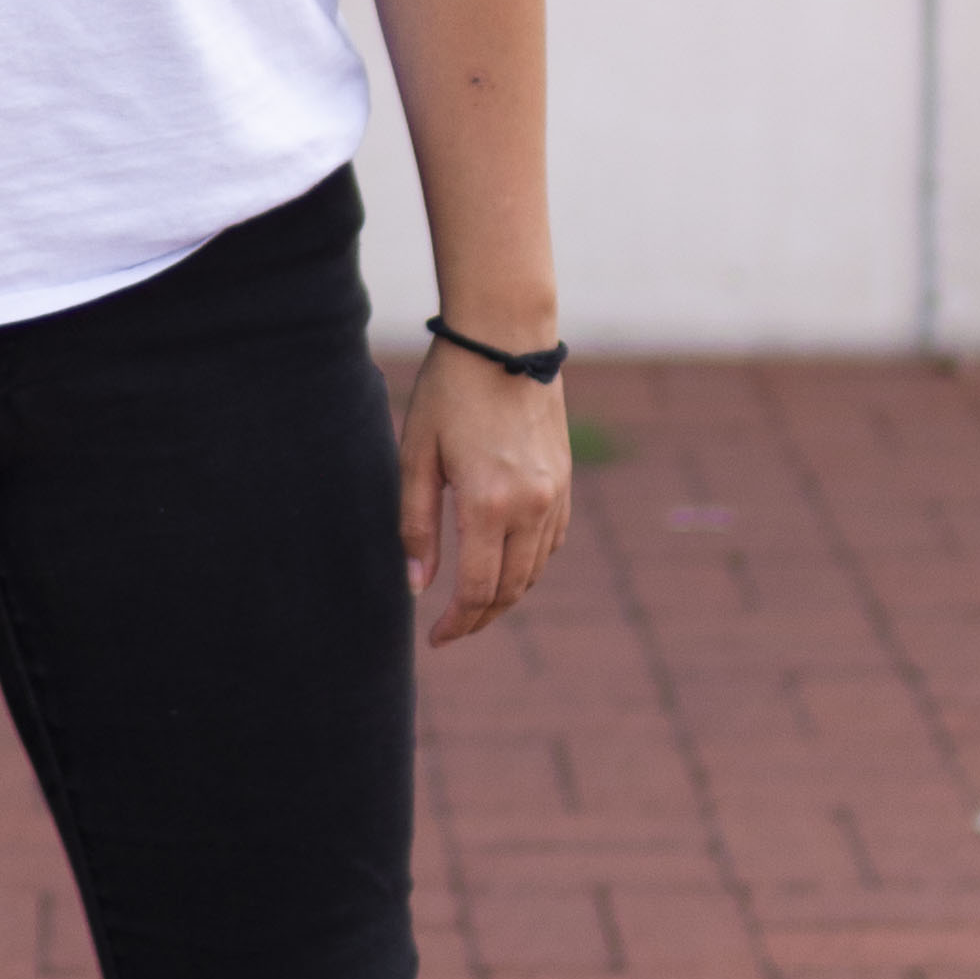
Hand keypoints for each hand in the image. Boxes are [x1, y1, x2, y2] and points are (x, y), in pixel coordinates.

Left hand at [400, 340, 572, 648]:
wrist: (505, 339)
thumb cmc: (449, 391)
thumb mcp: (416, 455)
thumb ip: (415, 524)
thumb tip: (417, 586)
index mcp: (488, 503)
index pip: (476, 590)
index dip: (456, 624)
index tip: (434, 640)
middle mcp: (530, 506)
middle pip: (510, 590)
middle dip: (479, 618)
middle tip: (451, 631)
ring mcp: (553, 494)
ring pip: (534, 570)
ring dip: (505, 596)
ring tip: (473, 606)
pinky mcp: (563, 480)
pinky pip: (551, 542)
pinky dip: (529, 566)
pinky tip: (504, 566)